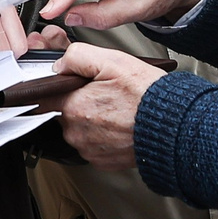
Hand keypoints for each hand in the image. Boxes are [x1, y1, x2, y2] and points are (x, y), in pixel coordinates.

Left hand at [39, 43, 164, 168]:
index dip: (56, 84)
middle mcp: (76, 132)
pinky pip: (93, 144)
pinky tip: (119, 124)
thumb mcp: (113, 61)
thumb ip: (77, 56)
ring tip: (116, 108)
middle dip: (78, 100)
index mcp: (73, 106)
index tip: (68, 82)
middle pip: (64, 111)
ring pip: (79, 128)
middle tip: (103, 92)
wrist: (173, 127)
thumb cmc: (147, 96)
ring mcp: (88, 150)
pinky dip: (103, 135)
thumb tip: (60, 64)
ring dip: (91, 118)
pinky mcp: (101, 162)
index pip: (44, 96)